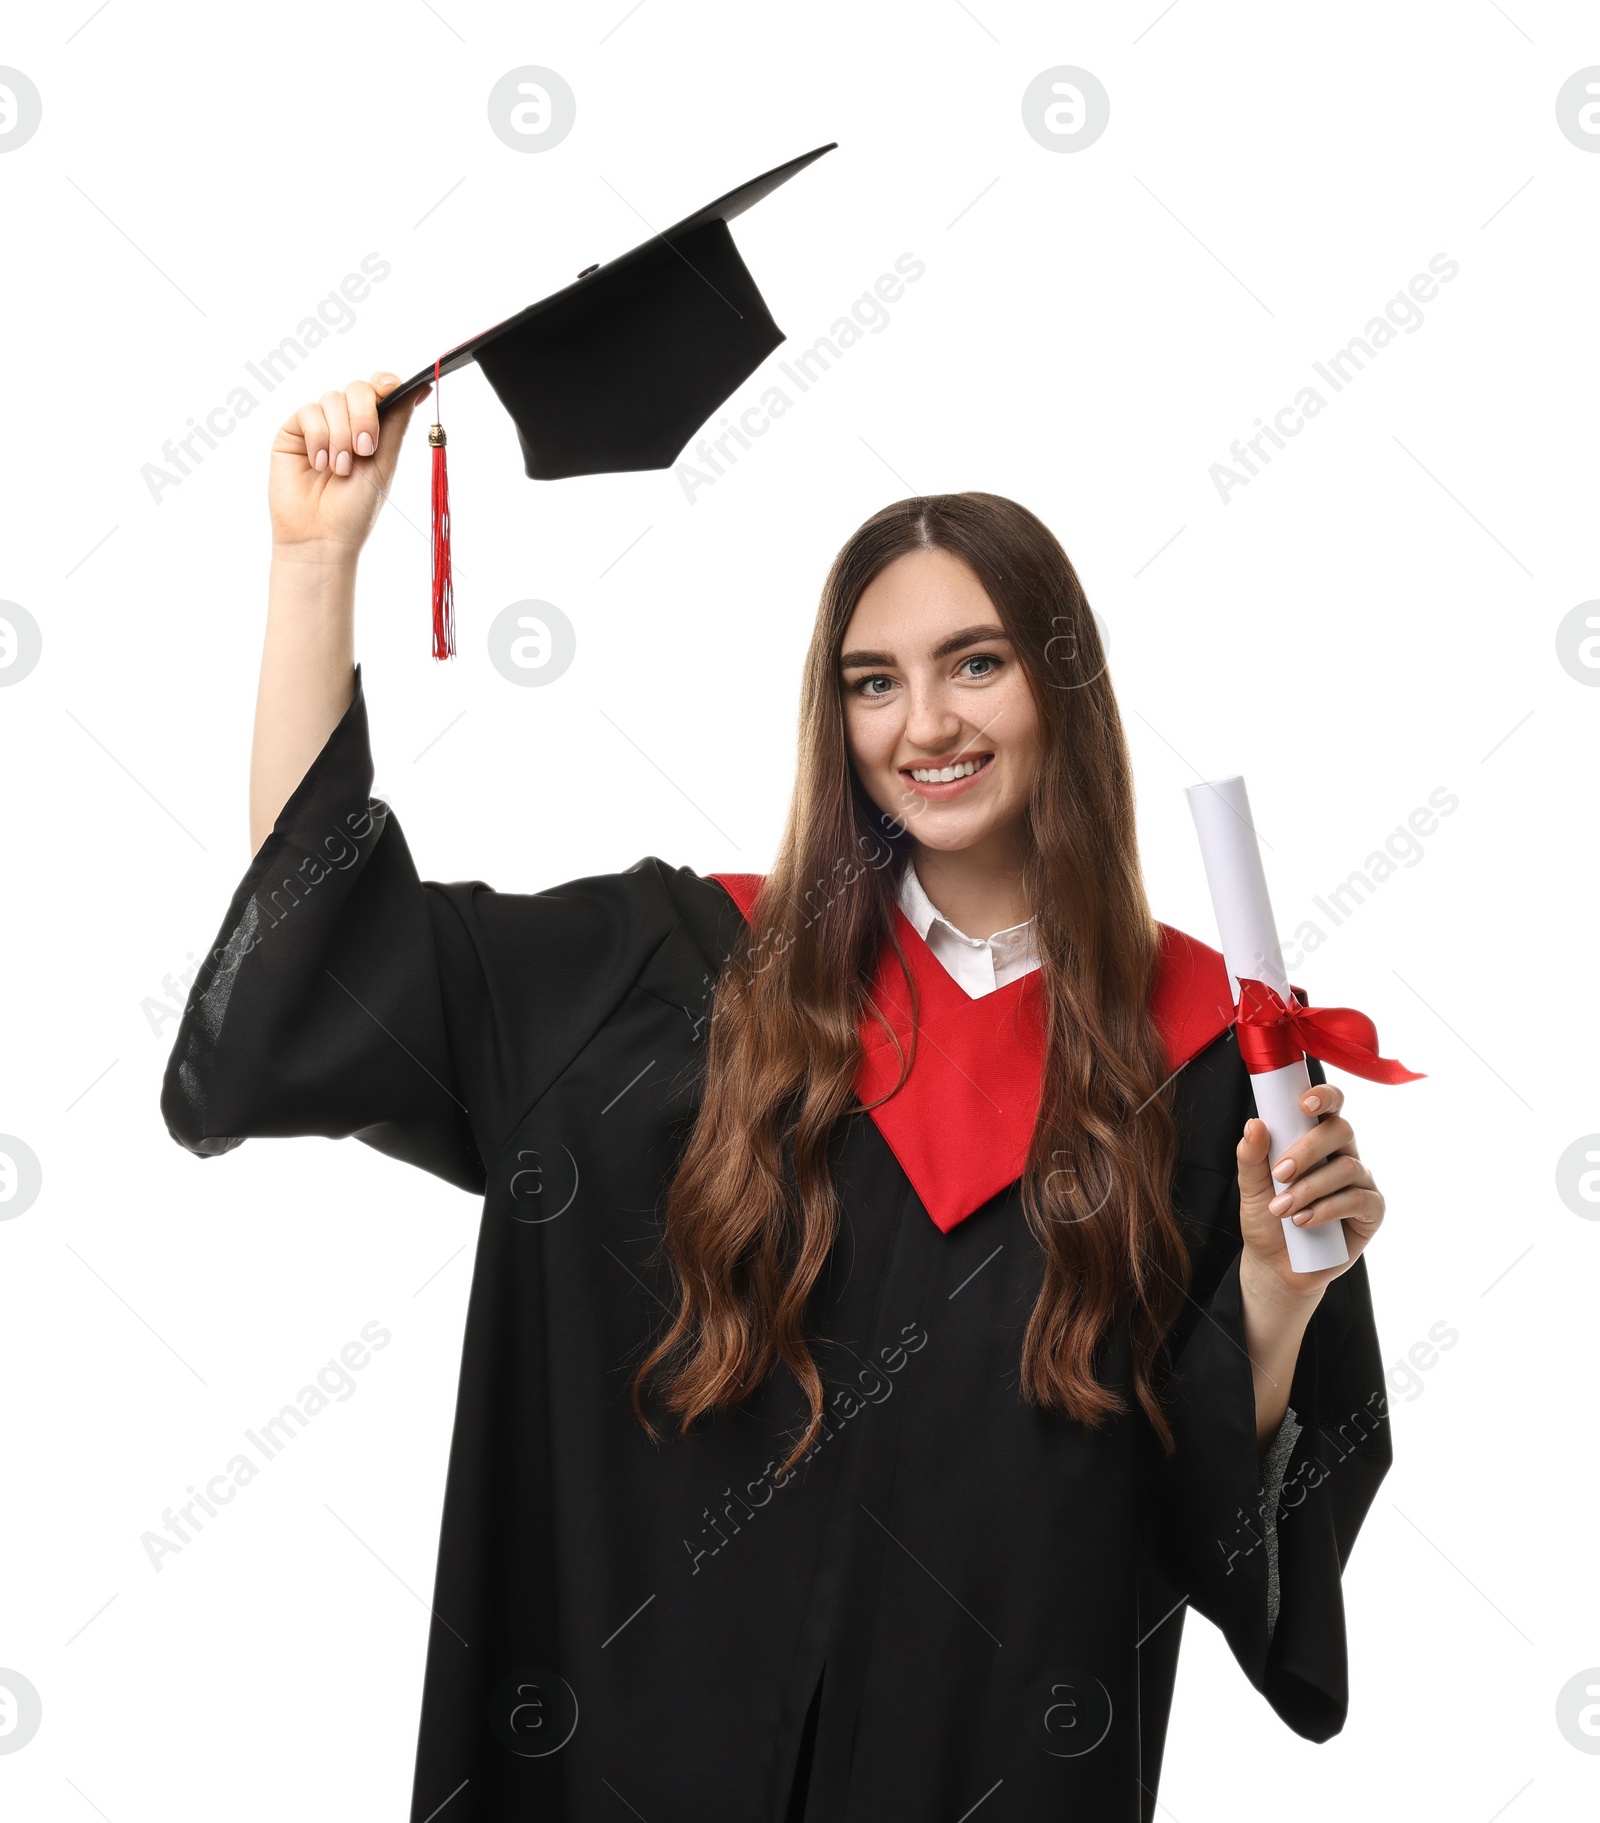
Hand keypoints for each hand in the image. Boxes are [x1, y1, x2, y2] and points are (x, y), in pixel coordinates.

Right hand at [268, 371, 428, 558]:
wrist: (322, 536)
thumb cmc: (356, 508)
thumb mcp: (384, 463)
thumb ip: (397, 422)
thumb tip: (420, 386)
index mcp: (372, 429)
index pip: (379, 389)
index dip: (385, 383)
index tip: (392, 388)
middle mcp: (345, 422)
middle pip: (357, 389)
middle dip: (364, 416)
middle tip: (365, 450)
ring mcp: (319, 425)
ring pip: (332, 399)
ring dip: (340, 435)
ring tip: (339, 469)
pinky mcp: (293, 431)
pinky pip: (309, 412)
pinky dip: (318, 437)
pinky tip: (319, 464)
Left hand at [1235, 1082, 1384, 1301]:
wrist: (1276, 1264)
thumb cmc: (1267, 1219)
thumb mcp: (1250, 1187)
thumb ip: (1251, 1156)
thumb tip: (1255, 1124)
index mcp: (1316, 1140)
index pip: (1330, 1107)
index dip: (1324, 1097)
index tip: (1304, 1105)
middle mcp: (1343, 1154)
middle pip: (1340, 1131)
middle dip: (1307, 1150)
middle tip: (1278, 1174)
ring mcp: (1361, 1182)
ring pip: (1347, 1168)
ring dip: (1310, 1188)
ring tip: (1282, 1209)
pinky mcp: (1372, 1211)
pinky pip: (1358, 1200)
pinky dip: (1327, 1209)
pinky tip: (1303, 1222)